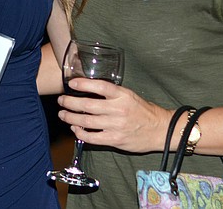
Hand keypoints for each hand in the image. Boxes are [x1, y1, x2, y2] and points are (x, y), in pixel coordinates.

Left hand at [57, 77, 171, 153]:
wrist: (160, 129)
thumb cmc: (142, 111)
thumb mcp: (129, 95)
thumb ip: (111, 93)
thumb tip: (88, 88)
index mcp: (122, 95)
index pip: (100, 87)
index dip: (83, 84)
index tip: (71, 83)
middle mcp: (118, 110)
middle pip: (88, 105)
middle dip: (70, 103)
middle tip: (61, 100)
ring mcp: (116, 126)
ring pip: (87, 122)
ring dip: (71, 118)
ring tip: (63, 114)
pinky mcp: (115, 140)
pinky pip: (92, 138)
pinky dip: (81, 133)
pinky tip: (75, 129)